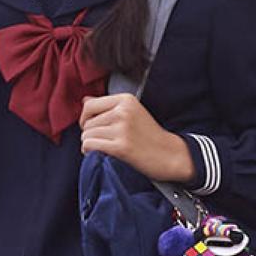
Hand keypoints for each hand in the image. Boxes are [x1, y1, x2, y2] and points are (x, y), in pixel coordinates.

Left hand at [80, 93, 194, 181]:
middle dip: (90, 134)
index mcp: (126, 100)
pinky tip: (100, 153)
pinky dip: (89, 151)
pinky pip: (90, 145)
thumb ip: (109, 106)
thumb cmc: (150, 135)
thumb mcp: (132, 112)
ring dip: (90, 144)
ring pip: (87, 135)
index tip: (92, 127)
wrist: (170, 154)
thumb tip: (85, 100)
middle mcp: (123, 111)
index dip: (85, 118)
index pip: (90, 105)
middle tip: (103, 141)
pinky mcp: (121, 146)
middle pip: (87, 122)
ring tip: (104, 147)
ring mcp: (122, 129)